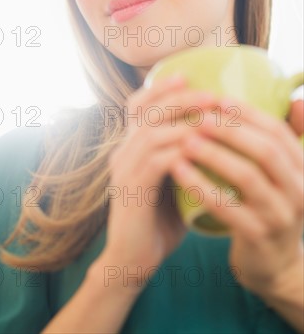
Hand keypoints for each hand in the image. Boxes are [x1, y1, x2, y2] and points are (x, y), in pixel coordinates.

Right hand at [101, 75, 218, 292]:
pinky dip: (180, 150)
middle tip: (210, 94)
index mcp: (129, 147)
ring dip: (185, 122)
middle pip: (146, 113)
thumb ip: (180, 156)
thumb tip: (210, 133)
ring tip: (213, 117)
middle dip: (179, 98)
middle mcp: (122, 152)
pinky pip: (156, 161)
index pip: (136, 107)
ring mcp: (124, 170)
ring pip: (151, 132)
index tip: (185, 75)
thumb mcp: (170, 179)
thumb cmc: (157, 219)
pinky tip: (201, 149)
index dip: (158, 88)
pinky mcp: (131, 189)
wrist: (131, 260)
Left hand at [168, 96, 303, 297]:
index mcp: (303, 168)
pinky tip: (179, 171)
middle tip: (198, 118)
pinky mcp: (258, 236)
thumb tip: (297, 100)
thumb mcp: (282, 175)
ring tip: (186, 141)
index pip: (279, 132)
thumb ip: (282, 141)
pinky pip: (226, 207)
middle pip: (266, 151)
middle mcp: (299, 190)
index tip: (218, 100)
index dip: (249, 113)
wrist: (274, 263)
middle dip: (230, 131)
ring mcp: (280, 216)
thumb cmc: (269, 206)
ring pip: (247, 177)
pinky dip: (201, 186)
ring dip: (214, 155)